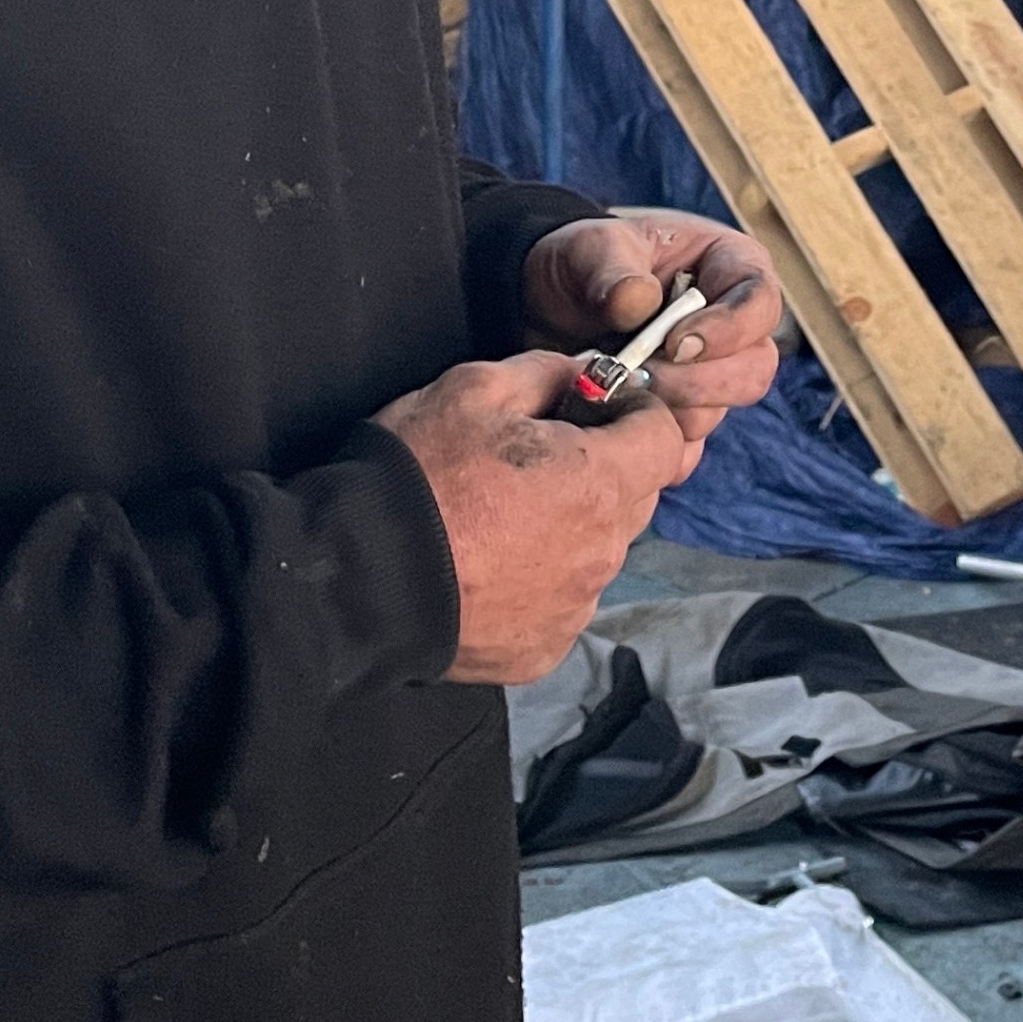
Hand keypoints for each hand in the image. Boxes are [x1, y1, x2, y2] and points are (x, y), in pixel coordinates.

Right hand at [377, 353, 694, 683]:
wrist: (357, 580)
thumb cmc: (418, 477)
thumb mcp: (473, 390)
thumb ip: (546, 373)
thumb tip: (584, 373)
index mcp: (599, 481)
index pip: (665, 438)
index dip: (636, 413)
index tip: (597, 408)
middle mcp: (602, 551)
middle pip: (635, 496)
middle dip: (603, 469)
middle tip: (537, 459)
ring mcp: (575, 607)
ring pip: (598, 550)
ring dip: (571, 527)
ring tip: (502, 518)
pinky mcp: (544, 648)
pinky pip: (563, 601)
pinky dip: (541, 581)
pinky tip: (490, 565)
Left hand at [522, 213, 782, 444]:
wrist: (546, 307)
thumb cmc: (581, 261)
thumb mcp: (587, 247)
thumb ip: (611, 267)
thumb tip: (639, 302)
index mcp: (729, 269)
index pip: (761, 304)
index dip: (729, 330)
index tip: (675, 344)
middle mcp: (732, 328)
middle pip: (753, 370)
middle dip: (697, 383)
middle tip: (640, 377)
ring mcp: (708, 378)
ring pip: (716, 412)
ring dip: (665, 411)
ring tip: (611, 389)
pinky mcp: (680, 417)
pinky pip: (684, 448)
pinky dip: (649, 444)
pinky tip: (611, 422)